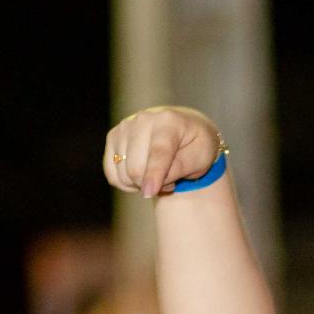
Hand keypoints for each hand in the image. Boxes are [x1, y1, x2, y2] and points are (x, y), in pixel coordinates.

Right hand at [103, 106, 223, 197]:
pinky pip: (113, 175)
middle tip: (170, 179)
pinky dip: (127, 182)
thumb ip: (179, 169)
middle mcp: (142, 120)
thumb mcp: (201, 158)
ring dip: (141, 184)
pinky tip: (142, 173)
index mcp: (169, 122)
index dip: (153, 175)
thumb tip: (149, 187)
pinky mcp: (113, 138)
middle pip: (136, 169)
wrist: (184, 128)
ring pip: (124, 174)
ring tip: (158, 173)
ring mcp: (124, 127)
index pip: (158, 153)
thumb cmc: (196, 146)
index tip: (148, 193)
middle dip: (153, 184)